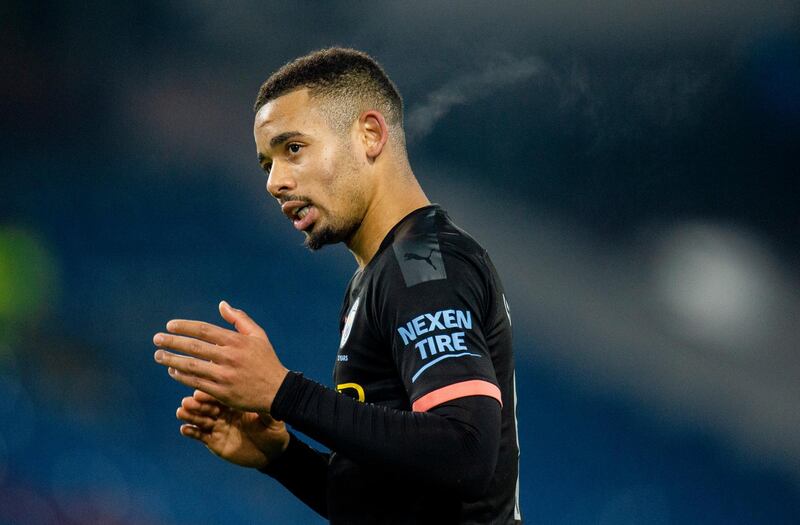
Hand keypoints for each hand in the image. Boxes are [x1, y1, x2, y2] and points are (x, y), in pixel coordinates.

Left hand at [153, 300, 288, 412]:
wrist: (277, 391)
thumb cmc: (266, 361)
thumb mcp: (258, 336)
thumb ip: (239, 319)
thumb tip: (222, 304)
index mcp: (236, 341)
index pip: (204, 330)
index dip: (184, 326)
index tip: (170, 325)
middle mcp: (229, 357)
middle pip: (193, 347)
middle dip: (172, 341)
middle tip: (157, 339)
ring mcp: (224, 376)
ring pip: (190, 366)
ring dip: (171, 359)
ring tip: (158, 355)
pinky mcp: (221, 392)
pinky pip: (195, 382)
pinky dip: (181, 376)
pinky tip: (172, 370)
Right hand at [178, 389, 289, 468]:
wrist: (272, 453)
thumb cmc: (273, 432)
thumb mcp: (271, 420)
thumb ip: (264, 410)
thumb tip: (262, 397)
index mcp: (236, 403)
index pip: (221, 395)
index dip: (210, 395)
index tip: (200, 393)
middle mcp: (224, 412)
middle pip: (207, 405)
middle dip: (196, 404)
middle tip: (187, 402)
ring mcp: (218, 426)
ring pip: (200, 419)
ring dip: (190, 415)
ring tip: (181, 412)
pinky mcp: (214, 442)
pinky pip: (200, 436)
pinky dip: (191, 432)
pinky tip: (184, 429)